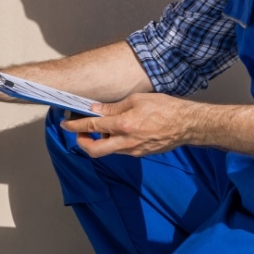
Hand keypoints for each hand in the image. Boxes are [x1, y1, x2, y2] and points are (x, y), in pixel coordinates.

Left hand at [60, 93, 201, 157]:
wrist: (188, 124)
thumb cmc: (165, 108)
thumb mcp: (137, 100)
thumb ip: (113, 107)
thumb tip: (95, 110)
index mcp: (124, 125)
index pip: (92, 126)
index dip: (75, 126)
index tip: (65, 124)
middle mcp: (126, 141)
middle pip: (94, 150)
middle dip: (82, 142)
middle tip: (81, 132)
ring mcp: (133, 150)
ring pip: (107, 150)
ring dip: (100, 140)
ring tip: (103, 127)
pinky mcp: (140, 154)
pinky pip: (120, 150)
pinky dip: (114, 142)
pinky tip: (119, 131)